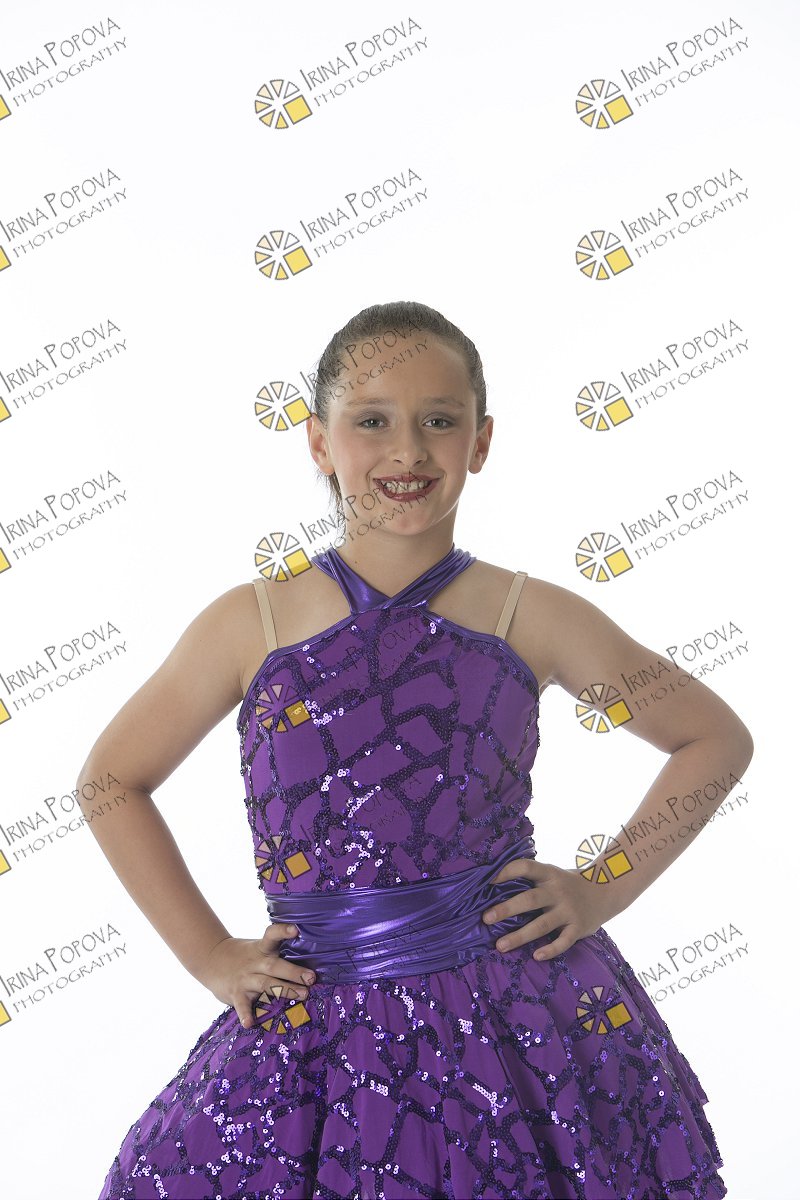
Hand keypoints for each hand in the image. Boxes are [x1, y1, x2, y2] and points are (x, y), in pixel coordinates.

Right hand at [197, 924, 315, 1028]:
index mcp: (262, 949)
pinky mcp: (235, 993)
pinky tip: (250, 1023)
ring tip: (302, 995)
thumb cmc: (245, 956)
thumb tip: (308, 967)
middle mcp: (254, 963)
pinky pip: (241, 1005)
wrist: (211, 959)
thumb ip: (278, 956)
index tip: (296, 929)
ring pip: (265, 984)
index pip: (271, 935)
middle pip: (274, 965)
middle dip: (293, 972)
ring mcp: (245, 978)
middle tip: (311, 978)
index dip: (282, 931)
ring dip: (284, 990)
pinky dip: (245, 1014)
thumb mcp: (259, 949)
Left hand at [482, 858, 621, 962]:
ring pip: (542, 925)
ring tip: (500, 945)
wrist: (607, 890)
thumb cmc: (568, 884)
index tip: (487, 881)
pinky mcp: (578, 928)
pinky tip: (536, 956)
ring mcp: (568, 910)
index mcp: (549, 874)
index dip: (507, 871)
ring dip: (520, 936)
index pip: (526, 867)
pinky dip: (550, 949)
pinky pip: (563, 941)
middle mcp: (558, 891)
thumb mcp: (553, 874)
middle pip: (530, 899)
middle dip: (507, 909)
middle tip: (486, 918)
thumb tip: (494, 887)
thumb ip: (532, 880)